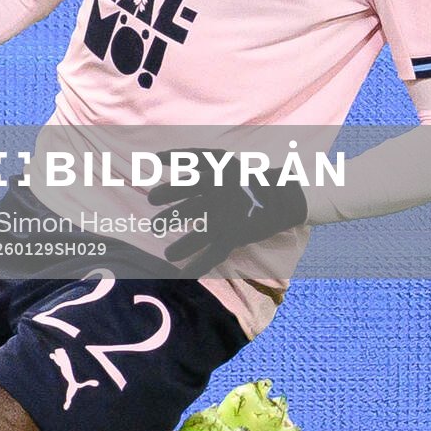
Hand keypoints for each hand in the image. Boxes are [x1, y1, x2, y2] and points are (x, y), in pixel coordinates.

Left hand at [148, 150, 307, 274]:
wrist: (279, 196)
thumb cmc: (240, 175)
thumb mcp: (218, 159)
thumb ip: (188, 156)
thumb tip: (155, 155)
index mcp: (213, 179)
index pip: (186, 185)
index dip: (167, 192)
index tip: (151, 199)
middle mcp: (219, 201)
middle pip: (188, 211)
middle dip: (167, 221)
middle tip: (154, 227)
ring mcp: (227, 220)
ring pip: (200, 236)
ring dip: (181, 247)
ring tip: (167, 255)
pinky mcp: (234, 237)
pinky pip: (214, 254)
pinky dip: (199, 266)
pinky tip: (183, 274)